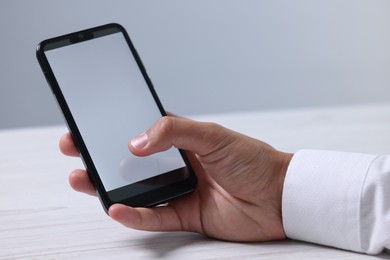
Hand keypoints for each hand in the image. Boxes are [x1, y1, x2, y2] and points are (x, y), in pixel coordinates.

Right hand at [60, 116, 292, 241]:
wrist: (279, 196)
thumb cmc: (253, 160)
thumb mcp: (213, 135)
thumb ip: (174, 131)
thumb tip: (135, 141)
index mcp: (183, 139)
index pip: (141, 130)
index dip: (115, 127)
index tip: (89, 123)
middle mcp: (178, 164)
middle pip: (131, 161)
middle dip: (101, 156)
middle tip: (75, 148)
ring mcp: (180, 190)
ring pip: (137, 190)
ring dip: (108, 186)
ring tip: (83, 178)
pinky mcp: (186, 215)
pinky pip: (154, 216)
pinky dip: (134, 214)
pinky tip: (116, 207)